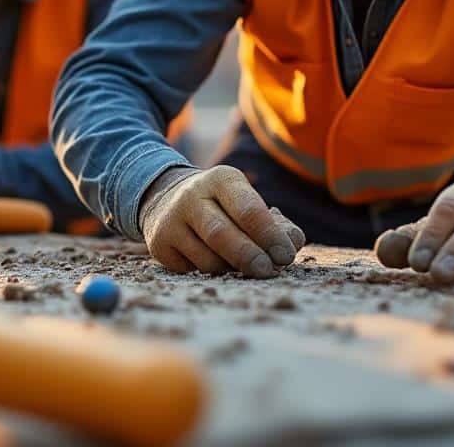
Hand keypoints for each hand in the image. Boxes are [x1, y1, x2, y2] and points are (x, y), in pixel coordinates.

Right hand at [139, 166, 305, 278]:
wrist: (167, 200)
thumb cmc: (223, 206)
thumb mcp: (246, 201)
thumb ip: (276, 222)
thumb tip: (294, 242)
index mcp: (221, 179)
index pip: (248, 210)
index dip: (270, 236)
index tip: (286, 255)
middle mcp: (191, 196)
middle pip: (222, 234)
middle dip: (249, 257)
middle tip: (268, 272)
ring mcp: (171, 221)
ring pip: (208, 259)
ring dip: (232, 269)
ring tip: (243, 266)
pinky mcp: (159, 245)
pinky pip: (193, 270)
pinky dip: (211, 273)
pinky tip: (216, 262)